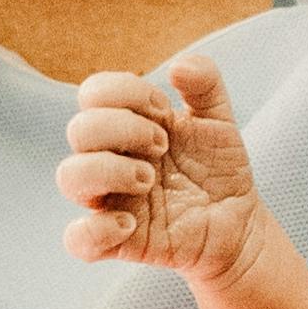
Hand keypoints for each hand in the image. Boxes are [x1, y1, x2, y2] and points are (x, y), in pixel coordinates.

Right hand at [59, 47, 261, 279]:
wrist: (239, 221)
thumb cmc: (218, 169)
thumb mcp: (219, 119)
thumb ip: (205, 83)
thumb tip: (177, 67)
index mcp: (125, 126)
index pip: (94, 93)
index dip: (125, 92)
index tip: (164, 109)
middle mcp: (109, 159)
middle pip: (79, 130)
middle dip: (124, 129)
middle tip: (163, 146)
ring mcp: (110, 200)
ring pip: (69, 177)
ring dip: (109, 170)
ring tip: (149, 180)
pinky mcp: (117, 241)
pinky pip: (78, 240)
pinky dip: (96, 229)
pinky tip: (131, 224)